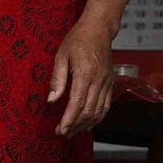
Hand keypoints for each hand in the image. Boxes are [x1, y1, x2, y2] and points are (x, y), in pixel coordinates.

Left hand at [49, 18, 114, 137]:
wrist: (99, 29)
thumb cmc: (78, 39)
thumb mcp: (61, 55)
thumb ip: (57, 79)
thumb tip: (51, 99)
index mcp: (85, 73)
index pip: (77, 104)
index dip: (69, 120)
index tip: (60, 129)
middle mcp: (98, 80)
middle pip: (88, 111)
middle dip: (75, 125)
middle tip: (63, 133)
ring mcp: (106, 83)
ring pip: (98, 111)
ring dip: (86, 125)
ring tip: (74, 132)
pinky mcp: (110, 83)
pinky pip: (106, 105)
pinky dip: (98, 117)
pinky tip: (89, 124)